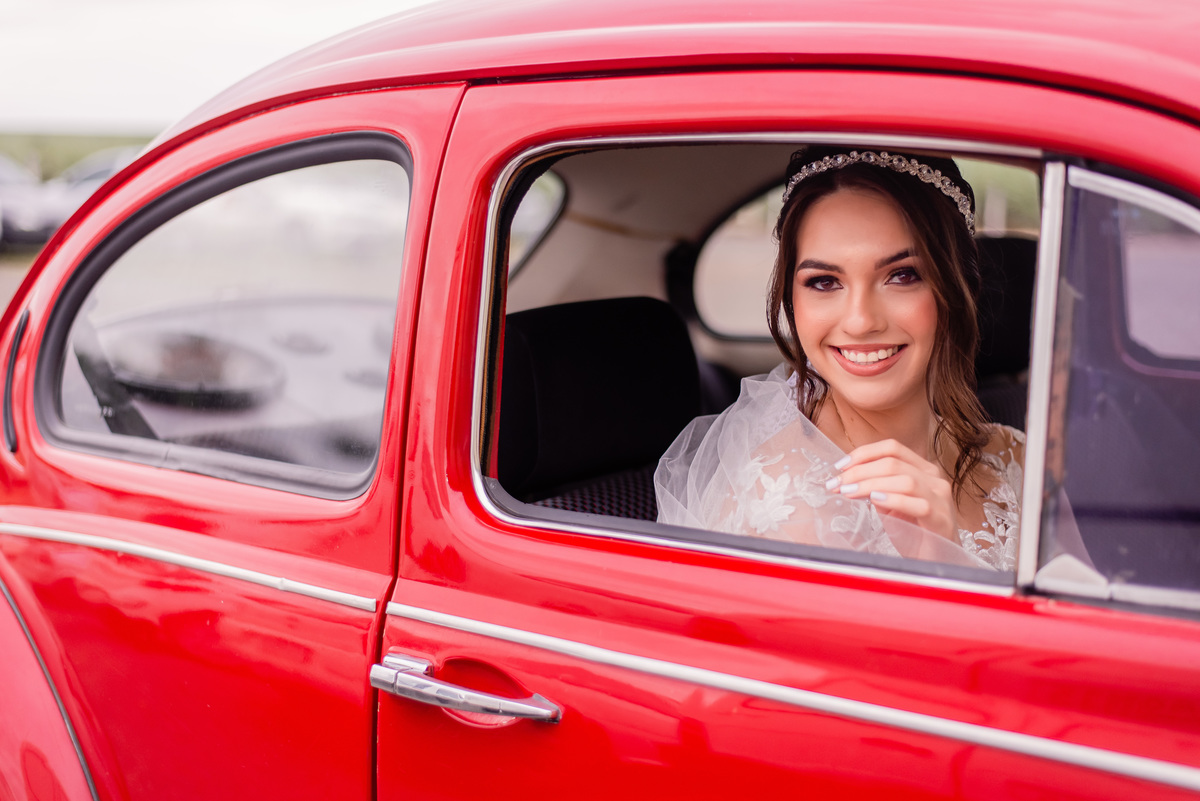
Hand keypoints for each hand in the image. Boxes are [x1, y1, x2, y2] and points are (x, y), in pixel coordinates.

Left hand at [827, 439, 956, 540]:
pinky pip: (918, 504)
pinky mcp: (941, 518)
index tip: (840, 466)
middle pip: (893, 463)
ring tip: (848, 492)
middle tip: (837, 483)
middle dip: (859, 471)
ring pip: (904, 480)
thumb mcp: (888, 505)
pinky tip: (875, 501)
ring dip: (870, 484)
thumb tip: (849, 478)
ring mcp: (940, 498)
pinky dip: (894, 500)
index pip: (892, 448)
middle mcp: (933, 479)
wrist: (935, 559)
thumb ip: (875, 488)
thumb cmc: (912, 530)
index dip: (864, 453)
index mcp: (921, 469)